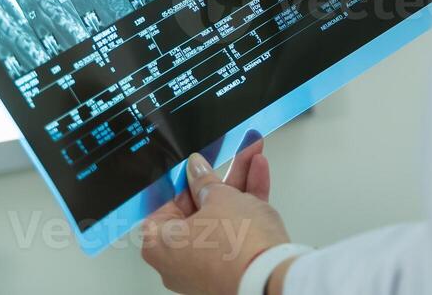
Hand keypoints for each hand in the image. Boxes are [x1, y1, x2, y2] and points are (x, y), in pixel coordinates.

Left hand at [141, 138, 295, 294]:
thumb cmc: (235, 248)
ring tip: (251, 155)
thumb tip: (196, 170)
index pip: (163, 204)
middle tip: (226, 157)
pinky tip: (259, 173)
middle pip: (196, 207)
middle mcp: (178, 260)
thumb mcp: (219, 197)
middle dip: (218, 177)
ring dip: (238, 183)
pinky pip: (235, 229)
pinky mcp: (232, 266)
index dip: (181, 179)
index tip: (193, 164)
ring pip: (221, 215)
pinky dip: (247, 203)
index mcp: (161, 245)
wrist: (270, 277)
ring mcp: (207, 264)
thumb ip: (205, 180)